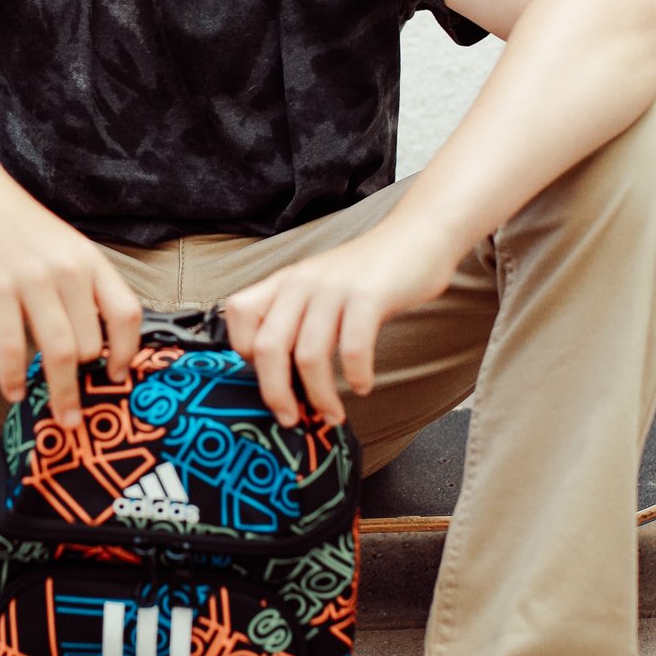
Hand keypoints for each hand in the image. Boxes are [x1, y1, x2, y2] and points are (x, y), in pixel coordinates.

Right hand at [0, 154, 141, 426]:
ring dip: (60, 393)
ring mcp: (32, 278)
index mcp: (89, 259)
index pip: (127, 313)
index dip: (127, 352)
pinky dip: (12, 377)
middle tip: (80, 409)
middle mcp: (68, 269)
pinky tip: (11, 392)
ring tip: (59, 416)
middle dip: (86, 382)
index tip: (119, 377)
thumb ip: (74, 284)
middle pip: (92, 343)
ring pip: (60, 352)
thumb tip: (84, 337)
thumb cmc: (8, 220)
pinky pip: (11, 346)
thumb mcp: (57, 245)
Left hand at [225, 218, 461, 425]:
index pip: (238, 314)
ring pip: (308, 355)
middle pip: (267, 347)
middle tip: (290, 420)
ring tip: (333, 416)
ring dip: (319, 396)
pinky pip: (352, 348)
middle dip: (275, 393)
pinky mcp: (368, 296)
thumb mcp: (319, 287)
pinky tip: (362, 387)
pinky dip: (356, 376)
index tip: (268, 377)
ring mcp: (333, 288)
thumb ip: (298, 318)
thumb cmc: (366, 274)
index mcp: (283, 281)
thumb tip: (283, 378)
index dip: (244, 352)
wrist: (417, 235)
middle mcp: (300, 282)